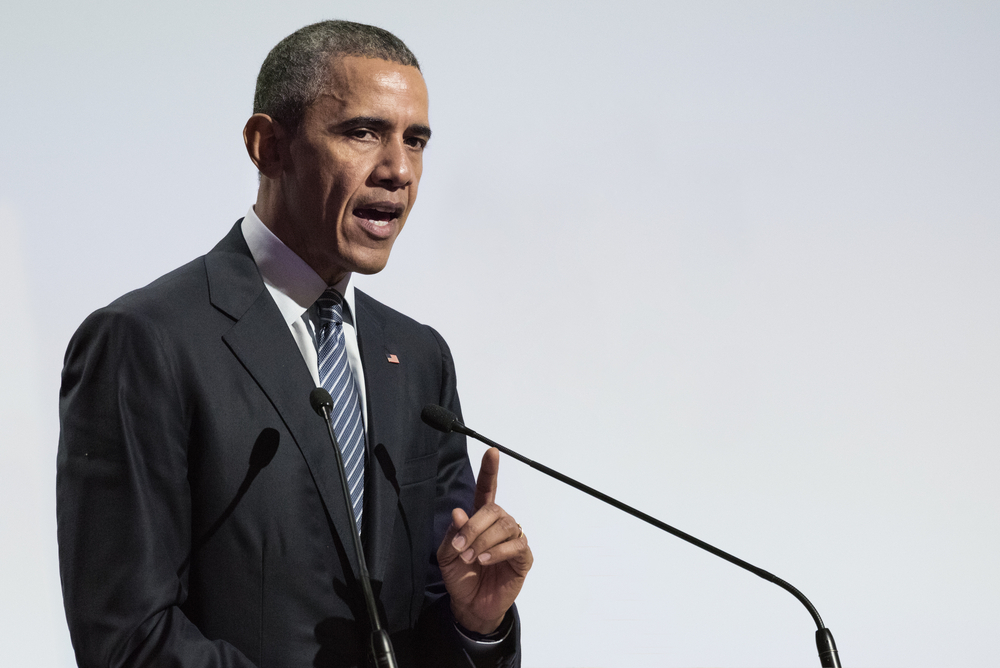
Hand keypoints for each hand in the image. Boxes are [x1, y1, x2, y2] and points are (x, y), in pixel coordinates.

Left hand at [437, 447, 532, 633]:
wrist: (470, 605)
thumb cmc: (461, 576)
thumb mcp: (447, 555)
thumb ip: (453, 533)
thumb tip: (459, 512)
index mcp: (480, 519)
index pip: (487, 490)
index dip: (490, 471)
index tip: (491, 451)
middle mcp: (499, 525)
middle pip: (493, 509)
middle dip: (474, 527)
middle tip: (460, 547)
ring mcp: (512, 540)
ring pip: (504, 526)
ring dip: (483, 541)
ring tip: (472, 558)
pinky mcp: (522, 557)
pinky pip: (516, 545)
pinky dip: (497, 551)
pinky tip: (485, 560)